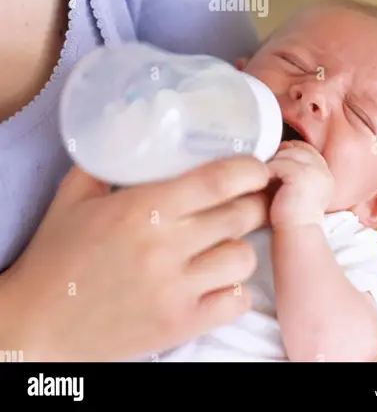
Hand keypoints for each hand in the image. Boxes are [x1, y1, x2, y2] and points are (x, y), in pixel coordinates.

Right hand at [0, 156, 268, 361]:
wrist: (38, 324)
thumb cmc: (56, 256)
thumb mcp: (74, 197)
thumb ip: (106, 162)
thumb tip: (131, 130)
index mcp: (143, 208)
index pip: (218, 181)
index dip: (250, 170)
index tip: (257, 167)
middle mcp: (165, 247)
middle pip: (241, 215)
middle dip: (254, 203)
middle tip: (249, 199)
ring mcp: (176, 290)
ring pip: (244, 258)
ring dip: (240, 247)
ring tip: (224, 243)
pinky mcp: (180, 326)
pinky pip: (235, 302)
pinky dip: (233, 290)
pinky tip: (215, 281)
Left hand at [267, 141, 333, 227]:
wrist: (296, 232)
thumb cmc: (293, 214)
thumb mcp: (300, 188)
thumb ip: (296, 169)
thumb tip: (279, 150)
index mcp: (325, 173)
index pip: (305, 149)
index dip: (289, 155)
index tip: (279, 169)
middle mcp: (323, 170)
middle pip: (295, 148)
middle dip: (280, 158)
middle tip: (272, 174)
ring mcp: (313, 171)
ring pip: (284, 154)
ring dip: (273, 165)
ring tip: (270, 180)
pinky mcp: (299, 174)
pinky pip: (277, 163)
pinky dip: (268, 172)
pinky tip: (267, 184)